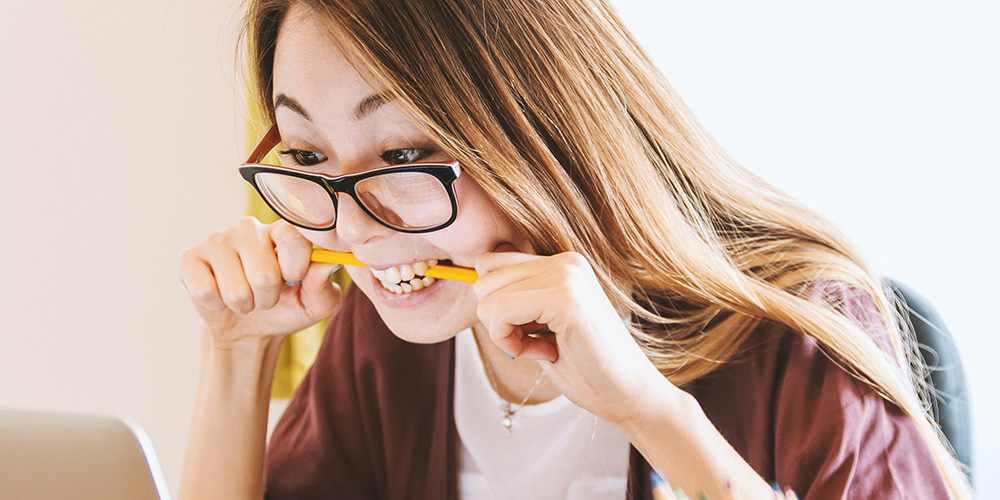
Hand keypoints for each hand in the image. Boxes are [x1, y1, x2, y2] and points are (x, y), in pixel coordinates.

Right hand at [179, 217, 341, 344]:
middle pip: (264, 274)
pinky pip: (205, 291)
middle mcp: (250, 227)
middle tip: (266, 295)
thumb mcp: (315, 304)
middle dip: (268, 298)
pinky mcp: (190, 258)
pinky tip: (219, 296)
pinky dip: (217, 305)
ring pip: (236, 289)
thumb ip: (324, 285)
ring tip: (245, 297)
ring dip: (244, 304)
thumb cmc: (287, 307)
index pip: (293, 237)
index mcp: (283, 230)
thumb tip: (325, 264)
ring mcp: (217, 239)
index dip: (296, 268)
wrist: (249, 328)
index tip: (294, 280)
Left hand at [474, 249, 670, 424]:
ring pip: (487, 297)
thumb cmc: (584, 366)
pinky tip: (544, 353)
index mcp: (561, 263)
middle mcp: (565, 261)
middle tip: (533, 343)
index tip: (526, 332)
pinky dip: (509, 342)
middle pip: (483, 279)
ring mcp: (567, 276)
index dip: (496, 305)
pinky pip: (500, 312)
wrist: (628, 394)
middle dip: (496, 320)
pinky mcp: (566, 299)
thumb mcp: (542, 323)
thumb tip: (475, 282)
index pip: (490, 264)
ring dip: (504, 333)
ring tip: (542, 348)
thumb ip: (518, 299)